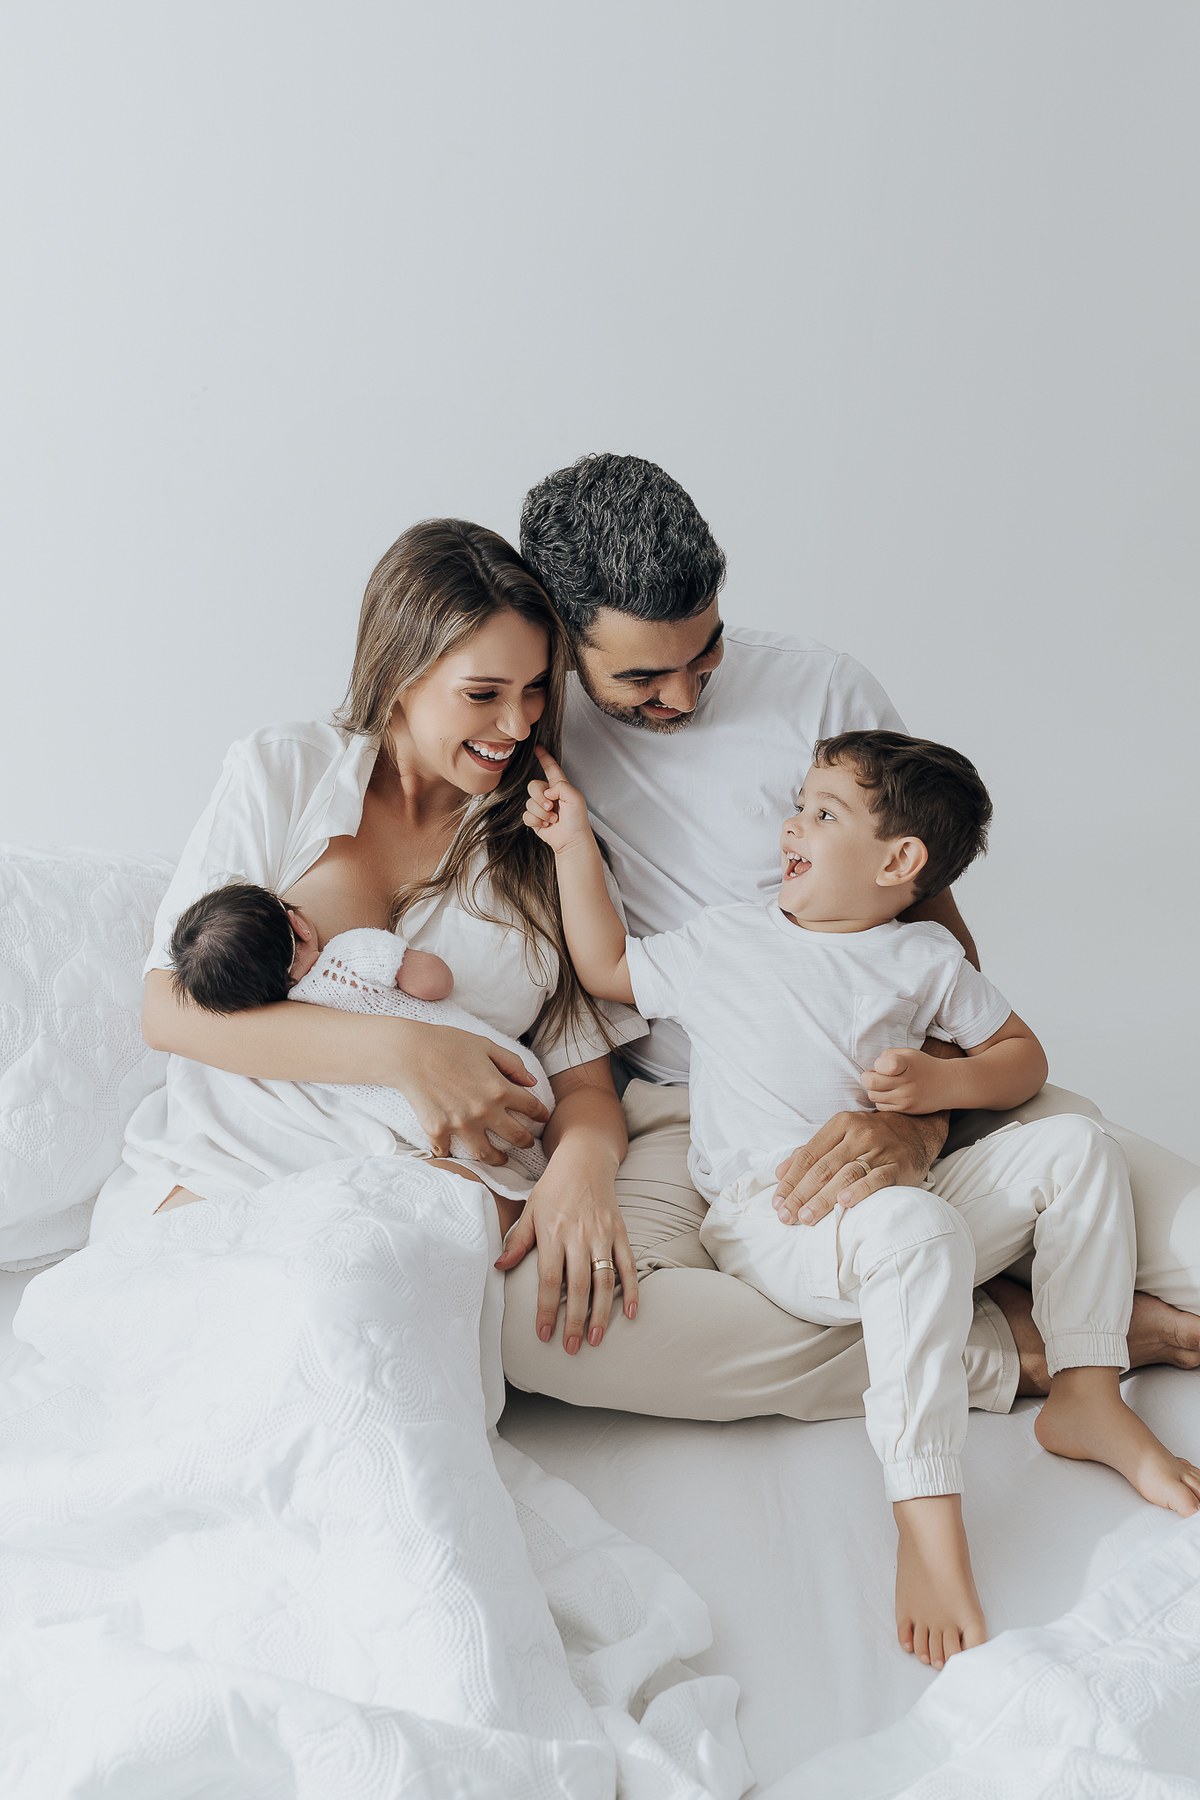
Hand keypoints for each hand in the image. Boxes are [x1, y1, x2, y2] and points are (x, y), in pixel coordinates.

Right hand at [391, 1022, 548, 1164]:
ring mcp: (461, 1124)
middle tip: (527, 1143)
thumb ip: (512, 1063)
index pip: (532, 1108)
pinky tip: (453, 1152)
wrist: (409, 1052)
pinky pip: (447, 1151)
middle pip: (516, 1137)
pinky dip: (450, 1154)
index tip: (542, 1118)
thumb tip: (532, 1082)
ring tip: (501, 1158)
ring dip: (498, 1159)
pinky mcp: (438, 1130)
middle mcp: (485, 1111)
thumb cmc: (448, 1043)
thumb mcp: (486, 1046)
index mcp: (501, 1089)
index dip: (541, 1114)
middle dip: (526, 1142)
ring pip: (487, 1154)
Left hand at [494, 1150, 638, 1352]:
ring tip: (594, 1338)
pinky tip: (630, 1314)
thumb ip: (517, 1242)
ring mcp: (602, 1234)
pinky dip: (632, 1290)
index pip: (548, 1279)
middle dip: (574, 1320)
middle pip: (577, 1286)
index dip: (545, 1309)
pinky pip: (628, 1265)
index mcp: (552, 1233)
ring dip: (601, 1312)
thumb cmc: (552, 1189)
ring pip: (604, 1280)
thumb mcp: (529, 1211)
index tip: (544, 1335)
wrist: (584, 1160)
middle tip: (571, 1348)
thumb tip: (499, 1268)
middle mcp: (578, 1236)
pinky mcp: (620, 1232)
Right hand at [522, 748, 594, 855]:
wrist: (571, 840)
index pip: (550, 768)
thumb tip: (546, 791)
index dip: (544, 757)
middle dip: (539, 798)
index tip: (538, 748)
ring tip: (553, 819)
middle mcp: (548, 794)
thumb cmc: (577, 820)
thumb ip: (561, 787)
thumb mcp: (575, 798)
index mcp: (559, 786)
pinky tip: (546, 825)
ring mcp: (540, 807)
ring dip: (541, 813)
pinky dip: (536, 821)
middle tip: (551, 807)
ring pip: (529, 803)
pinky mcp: (534, 819)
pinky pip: (526, 816)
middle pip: (532, 785)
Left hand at [772, 1109, 949, 1226]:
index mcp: (841, 1124)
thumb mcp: (841, 1134)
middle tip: (786, 1216)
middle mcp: (859, 1134)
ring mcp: (880, 1149)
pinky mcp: (898, 1166)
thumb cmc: (872, 1135)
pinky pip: (877, 1179)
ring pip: (846, 1175)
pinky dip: (860, 1191)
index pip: (809, 1155)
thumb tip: (780, 1172)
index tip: (777, 1202)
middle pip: (824, 1167)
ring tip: (807, 1217)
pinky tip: (844, 1203)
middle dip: (801, 1194)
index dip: (791, 1180)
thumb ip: (811, 1151)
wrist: (918, 1129)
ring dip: (823, 1198)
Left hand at [862, 1048, 951, 1113]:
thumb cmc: (922, 1066)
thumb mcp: (908, 1053)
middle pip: (870, 1083)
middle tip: (875, 1076)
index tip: (883, 1065)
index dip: (877, 1065)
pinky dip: (881, 1100)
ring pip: (873, 1096)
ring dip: (874, 1090)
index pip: (883, 1064)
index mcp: (906, 1063)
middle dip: (867, 1078)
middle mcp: (906, 1082)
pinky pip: (881, 1106)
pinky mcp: (906, 1109)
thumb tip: (872, 1070)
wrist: (947, 1084)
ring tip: (884, 1085)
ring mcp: (906, 1097)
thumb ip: (887, 1056)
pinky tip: (890, 1094)